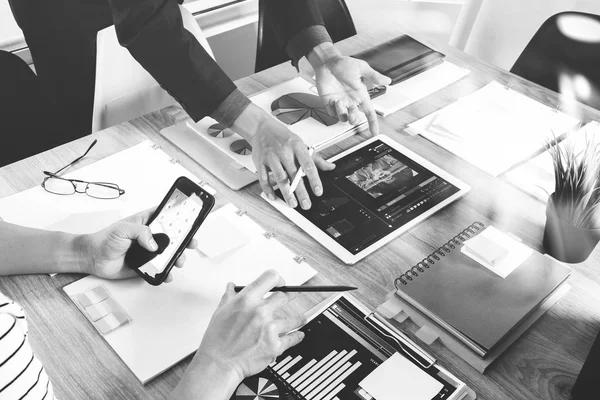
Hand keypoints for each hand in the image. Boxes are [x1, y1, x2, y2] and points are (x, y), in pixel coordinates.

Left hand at [79, 208, 197, 280]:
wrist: (93, 259)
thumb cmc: (105, 239)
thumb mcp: (122, 229)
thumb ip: (141, 233)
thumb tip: (154, 244)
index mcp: (146, 222)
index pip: (166, 216)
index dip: (179, 217)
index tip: (190, 220)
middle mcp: (150, 236)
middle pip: (173, 236)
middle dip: (184, 240)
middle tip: (191, 244)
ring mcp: (149, 251)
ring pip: (169, 254)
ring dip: (177, 257)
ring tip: (178, 261)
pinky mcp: (146, 265)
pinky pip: (160, 268)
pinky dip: (166, 272)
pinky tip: (168, 273)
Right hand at [197, 270, 305, 381]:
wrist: (218, 364)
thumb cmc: (217, 340)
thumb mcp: (220, 311)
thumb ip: (230, 296)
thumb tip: (232, 287)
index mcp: (247, 300)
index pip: (271, 277)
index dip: (278, 279)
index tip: (280, 284)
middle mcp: (260, 311)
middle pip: (284, 296)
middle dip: (285, 298)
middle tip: (286, 300)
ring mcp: (269, 328)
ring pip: (293, 318)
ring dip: (296, 319)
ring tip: (299, 318)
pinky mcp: (275, 345)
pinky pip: (293, 338)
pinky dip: (297, 336)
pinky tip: (298, 334)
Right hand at [232, 103, 334, 209]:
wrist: (262, 128)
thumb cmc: (283, 138)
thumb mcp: (301, 144)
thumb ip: (316, 158)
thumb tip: (330, 167)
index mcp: (297, 147)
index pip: (308, 165)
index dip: (314, 179)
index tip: (318, 191)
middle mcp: (284, 152)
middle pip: (294, 174)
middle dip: (301, 191)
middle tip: (306, 204)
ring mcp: (271, 157)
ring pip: (280, 178)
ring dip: (286, 192)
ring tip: (292, 203)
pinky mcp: (261, 163)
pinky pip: (264, 178)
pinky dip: (268, 189)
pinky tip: (273, 197)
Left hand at [308, 42, 390, 134]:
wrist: (328, 62)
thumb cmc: (344, 64)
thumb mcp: (361, 68)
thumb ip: (374, 76)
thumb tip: (387, 81)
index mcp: (361, 95)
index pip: (369, 112)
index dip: (372, 123)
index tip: (374, 132)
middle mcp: (351, 101)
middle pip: (355, 118)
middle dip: (354, 118)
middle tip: (352, 111)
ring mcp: (340, 103)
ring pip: (343, 118)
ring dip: (342, 112)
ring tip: (339, 101)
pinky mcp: (329, 103)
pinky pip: (332, 113)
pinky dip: (332, 110)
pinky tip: (332, 100)